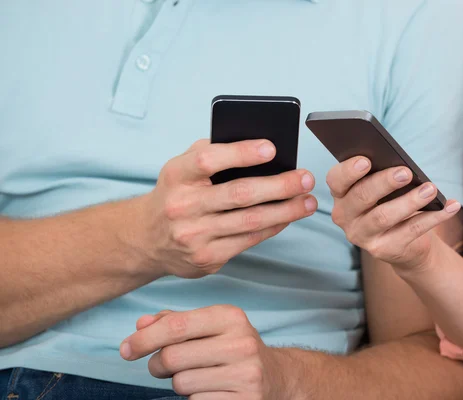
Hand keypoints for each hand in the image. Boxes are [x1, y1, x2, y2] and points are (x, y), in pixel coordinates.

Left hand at [121, 306, 287, 399]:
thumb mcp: (210, 327)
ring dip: (179, 383)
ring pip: (181, 383)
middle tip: (163, 366)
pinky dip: (196, 398)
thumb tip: (141, 324)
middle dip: (158, 364)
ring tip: (196, 376)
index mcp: (231, 317)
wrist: (275, 377)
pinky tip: (211, 390)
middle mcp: (241, 343)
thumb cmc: (232, 348)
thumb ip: (175, 322)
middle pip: (172, 357)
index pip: (176, 326)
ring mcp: (245, 375)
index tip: (126, 349)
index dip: (145, 338)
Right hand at [137, 139, 316, 278]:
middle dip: (279, 186)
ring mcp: (194, 236)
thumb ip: (212, 152)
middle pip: (239, 194)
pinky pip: (248, 241)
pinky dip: (273, 227)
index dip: (241, 153)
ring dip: (286, 211)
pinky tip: (289, 217)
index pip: (208, 160)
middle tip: (306, 178)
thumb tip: (260, 149)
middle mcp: (182, 206)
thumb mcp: (181, 168)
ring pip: (250, 221)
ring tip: (309, 201)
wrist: (147, 239)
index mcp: (176, 176)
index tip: (272, 148)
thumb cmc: (176, 194)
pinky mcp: (206, 258)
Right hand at [327, 157, 460, 271]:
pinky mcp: (383, 250)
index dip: (349, 171)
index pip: (336, 180)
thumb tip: (400, 165)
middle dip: (384, 182)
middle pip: (361, 197)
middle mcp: (345, 216)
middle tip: (406, 172)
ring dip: (410, 201)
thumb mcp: (382, 187)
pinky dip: (433, 217)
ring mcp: (362, 236)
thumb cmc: (390, 202)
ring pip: (383, 216)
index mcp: (341, 194)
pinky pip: (410, 231)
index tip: (367, 160)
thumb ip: (381, 174)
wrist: (404, 244)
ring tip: (430, 188)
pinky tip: (449, 206)